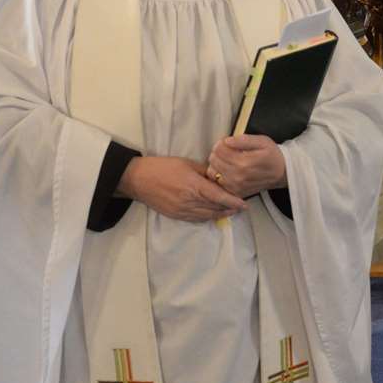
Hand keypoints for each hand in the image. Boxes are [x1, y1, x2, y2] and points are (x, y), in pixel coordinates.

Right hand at [118, 156, 246, 221]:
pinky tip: (213, 213)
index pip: (219, 197)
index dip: (234, 202)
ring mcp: (182, 210)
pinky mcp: (176, 215)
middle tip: (240, 206)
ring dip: (220, 214)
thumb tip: (217, 177)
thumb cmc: (162, 167)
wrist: (138, 179)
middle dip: (230, 208)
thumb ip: (204, 172)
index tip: (244, 204)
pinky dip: (207, 217)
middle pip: (216, 208)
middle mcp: (190, 201)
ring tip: (230, 211)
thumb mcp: (187, 164)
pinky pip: (196, 219)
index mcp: (194, 186)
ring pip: (207, 216)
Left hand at [207, 134, 287, 197]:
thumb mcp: (262, 141)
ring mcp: (236, 186)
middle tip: (227, 151)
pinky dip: (219, 175)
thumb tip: (228, 141)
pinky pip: (217, 182)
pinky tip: (228, 170)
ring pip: (212, 172)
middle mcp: (238, 176)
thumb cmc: (272, 156)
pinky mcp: (235, 192)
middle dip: (218, 153)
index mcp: (244, 162)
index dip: (221, 143)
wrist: (282, 173)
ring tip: (227, 160)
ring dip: (217, 164)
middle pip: (213, 160)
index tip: (227, 143)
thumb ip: (244, 140)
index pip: (219, 149)